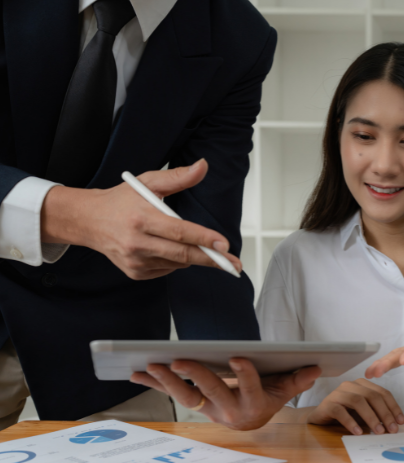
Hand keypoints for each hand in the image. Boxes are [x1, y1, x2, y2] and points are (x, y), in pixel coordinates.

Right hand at [41, 159, 242, 279]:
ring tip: (183, 241)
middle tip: (234, 263)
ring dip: (190, 255)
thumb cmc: (121, 200)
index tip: (224, 245)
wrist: (89, 221)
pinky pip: (167, 270)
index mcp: (141, 218)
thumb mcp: (148, 182)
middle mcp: (137, 242)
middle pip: (183, 254)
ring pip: (178, 263)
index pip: (180, 232)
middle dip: (211, 259)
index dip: (204, 239)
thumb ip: (178, 177)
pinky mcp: (135, 272)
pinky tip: (164, 247)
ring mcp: (135, 261)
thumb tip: (203, 167)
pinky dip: (174, 260)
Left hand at [130, 359, 321, 430]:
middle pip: (210, 392)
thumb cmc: (267, 398)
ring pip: (185, 396)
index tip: (239, 358)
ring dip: (166, 381)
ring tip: (149, 364)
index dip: (245, 375)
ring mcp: (208, 408)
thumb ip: (298, 380)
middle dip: (194, 376)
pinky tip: (136, 372)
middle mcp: (227, 411)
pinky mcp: (194, 402)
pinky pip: (172, 393)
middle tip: (178, 360)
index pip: (250, 389)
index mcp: (253, 407)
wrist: (251, 420)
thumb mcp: (285, 390)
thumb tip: (315, 367)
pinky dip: (153, 383)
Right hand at [306, 379, 403, 435]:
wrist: (320, 417)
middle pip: (372, 396)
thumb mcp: (363, 414)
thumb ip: (377, 415)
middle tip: (392, 429)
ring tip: (378, 431)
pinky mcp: (328, 404)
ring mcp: (338, 393)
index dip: (393, 407)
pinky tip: (358, 432)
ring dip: (371, 417)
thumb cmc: (345, 415)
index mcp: (363, 385)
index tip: (400, 422)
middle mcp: (351, 385)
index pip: (382, 393)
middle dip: (384, 413)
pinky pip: (340, 411)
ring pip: (358, 401)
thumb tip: (394, 426)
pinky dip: (351, 422)